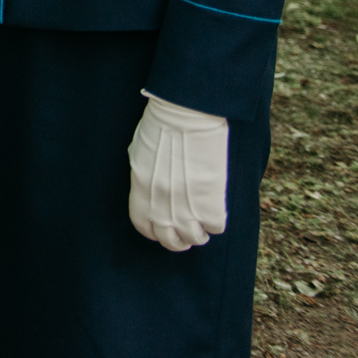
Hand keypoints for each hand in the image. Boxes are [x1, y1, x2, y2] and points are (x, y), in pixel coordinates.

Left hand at [126, 92, 228, 251]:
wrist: (184, 115)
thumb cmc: (160, 127)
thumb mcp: (140, 154)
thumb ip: (144, 178)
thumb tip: (151, 190)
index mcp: (140, 191)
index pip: (143, 227)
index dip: (155, 232)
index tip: (163, 230)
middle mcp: (160, 203)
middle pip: (169, 240)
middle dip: (179, 241)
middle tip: (188, 234)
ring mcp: (185, 205)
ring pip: (194, 238)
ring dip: (200, 235)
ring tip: (203, 226)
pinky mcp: (209, 201)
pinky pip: (215, 226)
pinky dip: (216, 223)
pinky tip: (216, 211)